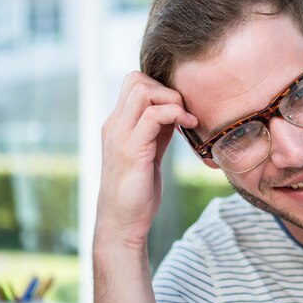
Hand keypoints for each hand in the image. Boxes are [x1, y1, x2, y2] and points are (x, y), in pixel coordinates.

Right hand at [96, 71, 196, 248]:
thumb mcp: (148, 152)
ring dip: (172, 99)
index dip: (160, 87)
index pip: (133, 83)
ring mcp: (120, 136)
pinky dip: (175, 114)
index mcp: (118, 124)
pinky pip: (152, 116)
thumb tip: (176, 112)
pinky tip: (189, 125)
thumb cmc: (137, 190)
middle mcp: (114, 125)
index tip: (179, 108)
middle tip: (184, 111)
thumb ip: (156, 131)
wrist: (122, 222)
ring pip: (142, 91)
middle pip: (136, 80)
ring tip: (187, 119)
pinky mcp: (131, 150)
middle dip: (167, 89)